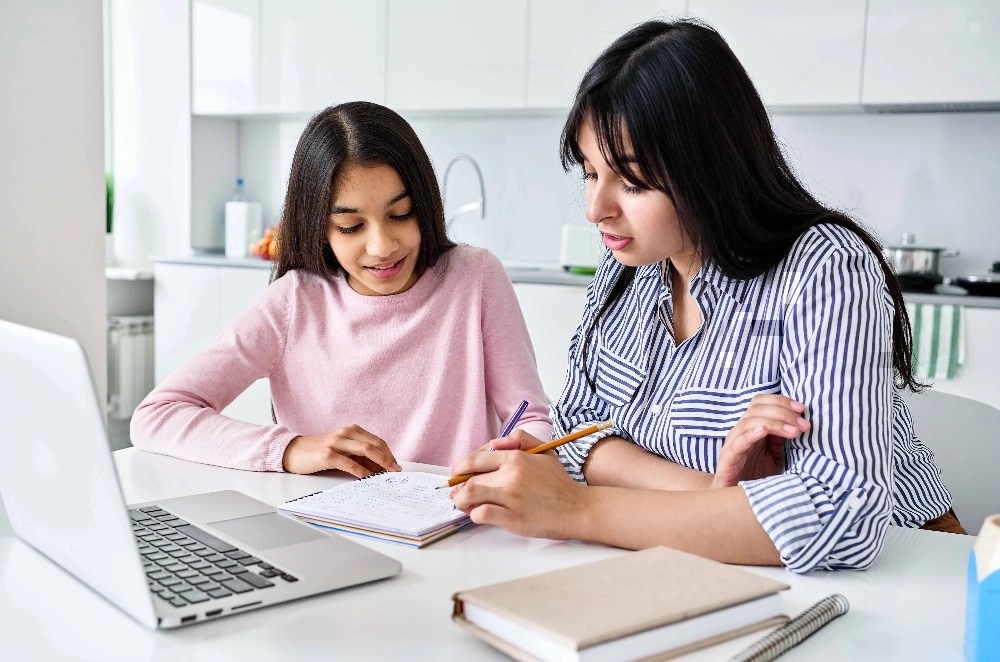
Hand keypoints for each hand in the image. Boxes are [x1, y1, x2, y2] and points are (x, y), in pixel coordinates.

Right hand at [282, 424, 400, 476]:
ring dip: (380, 463)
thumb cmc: (319, 453)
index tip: (396, 465)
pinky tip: (369, 478)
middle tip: (396, 470)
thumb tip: (380, 467)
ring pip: (366, 451)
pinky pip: (351, 464)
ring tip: (387, 474)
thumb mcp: (342, 450)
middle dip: (388, 458)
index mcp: (351, 430)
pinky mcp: (328, 455)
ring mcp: (337, 442)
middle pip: (375, 444)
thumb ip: (359, 455)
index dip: (388, 453)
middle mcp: (345, 433)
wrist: (293, 452)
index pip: (377, 440)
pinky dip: (363, 471)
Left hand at [449, 447, 587, 539]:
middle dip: (458, 487)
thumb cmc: (559, 483)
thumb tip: (494, 443)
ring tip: (464, 504)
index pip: (475, 459)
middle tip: (457, 493)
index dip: (461, 468)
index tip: (458, 475)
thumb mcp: (544, 452)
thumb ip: (520, 440)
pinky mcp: (512, 518)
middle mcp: (511, 475)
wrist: (577, 509)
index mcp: (516, 458)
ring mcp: (511, 497)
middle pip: (469, 479)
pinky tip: (479, 515)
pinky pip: (482, 514)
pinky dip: (475, 515)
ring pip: (470, 496)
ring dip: (462, 501)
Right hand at [712, 395, 809, 488]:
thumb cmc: (756, 477)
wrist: (735, 501)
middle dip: (783, 412)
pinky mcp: (728, 459)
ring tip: (793, 431)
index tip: (802, 409)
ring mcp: (733, 444)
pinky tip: (764, 431)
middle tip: (803, 424)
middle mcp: (740, 432)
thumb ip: (780, 439)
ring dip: (774, 423)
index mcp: (751, 428)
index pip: (761, 403)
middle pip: (756, 408)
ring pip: (748, 421)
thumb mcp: (775, 456)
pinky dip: (751, 434)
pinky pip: (738, 442)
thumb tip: (797, 422)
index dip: (781, 401)